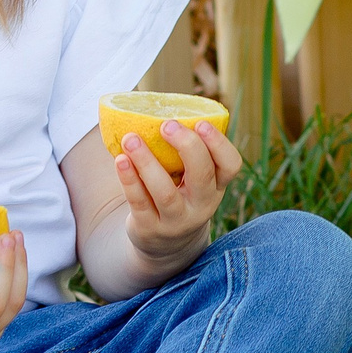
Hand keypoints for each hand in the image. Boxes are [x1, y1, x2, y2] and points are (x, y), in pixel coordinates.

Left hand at [115, 120, 240, 263]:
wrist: (165, 245)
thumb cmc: (178, 195)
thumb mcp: (191, 181)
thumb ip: (184, 153)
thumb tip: (154, 107)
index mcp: (216, 186)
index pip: (231, 165)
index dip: (219, 143)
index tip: (200, 122)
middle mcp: (202, 205)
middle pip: (202, 176)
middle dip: (187, 146)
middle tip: (167, 124)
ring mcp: (176, 220)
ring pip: (165, 192)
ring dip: (147, 162)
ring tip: (131, 139)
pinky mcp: (150, 229)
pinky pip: (139, 203)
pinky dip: (129, 180)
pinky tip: (120, 160)